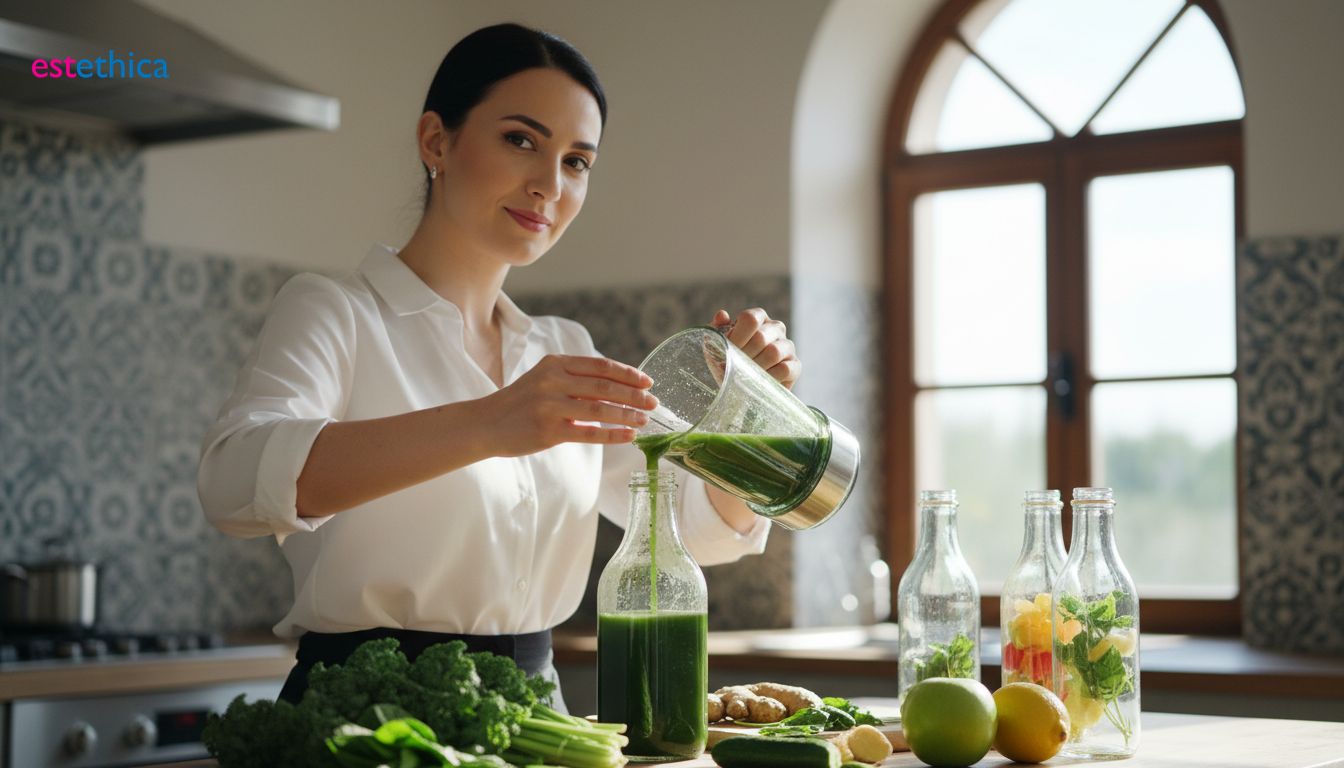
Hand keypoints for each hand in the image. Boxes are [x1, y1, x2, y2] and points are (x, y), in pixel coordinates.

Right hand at [482, 354, 656, 455]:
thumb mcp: (544, 379)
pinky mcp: (548, 430)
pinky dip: (612, 435)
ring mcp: (550, 406)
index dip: (627, 374)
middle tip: (653, 402)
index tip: (647, 382)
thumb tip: (617, 386)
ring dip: (627, 415)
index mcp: (555, 363)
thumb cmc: (520, 402)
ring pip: (600, 409)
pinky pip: (588, 433)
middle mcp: (553, 381)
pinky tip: (629, 436)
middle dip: (633, 395)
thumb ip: (575, 379)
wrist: (485, 423)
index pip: (600, 366)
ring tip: (644, 420)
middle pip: (604, 386)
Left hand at [712, 308, 799, 388]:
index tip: (727, 352)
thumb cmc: (727, 361)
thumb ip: (716, 328)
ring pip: (774, 352)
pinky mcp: (795, 365)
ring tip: (744, 375)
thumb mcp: (716, 345)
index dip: (737, 336)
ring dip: (755, 367)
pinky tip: (759, 382)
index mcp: (758, 318)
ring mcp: (788, 346)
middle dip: (743, 355)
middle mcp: (776, 328)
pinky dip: (768, 377)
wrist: (740, 388)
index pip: (750, 318)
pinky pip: (785, 369)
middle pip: (761, 337)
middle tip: (733, 368)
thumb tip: (722, 315)